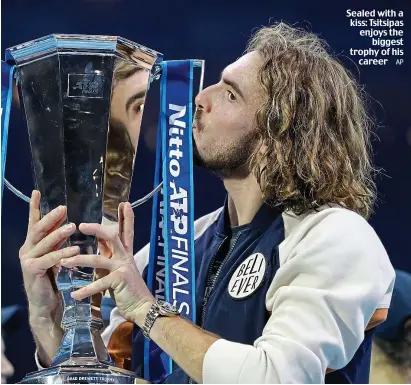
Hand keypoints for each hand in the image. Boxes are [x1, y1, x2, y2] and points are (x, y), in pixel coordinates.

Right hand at [19, 190, 79, 321]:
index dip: (35, 207)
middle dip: (51, 217)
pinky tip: (75, 248)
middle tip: (63, 208)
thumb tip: (66, 222)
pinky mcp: (32, 271)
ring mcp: (28, 260)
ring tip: (73, 226)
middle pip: (38, 229)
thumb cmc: (51, 278)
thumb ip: (57, 240)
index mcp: (32, 244)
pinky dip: (62, 253)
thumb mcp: (54, 254)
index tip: (36, 191)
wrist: (45, 303)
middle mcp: (27, 249)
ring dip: (59, 233)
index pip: (34, 222)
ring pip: (44, 243)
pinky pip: (49, 259)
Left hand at [60, 202, 154, 325]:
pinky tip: (74, 294)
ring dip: (79, 260)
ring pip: (98, 259)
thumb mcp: (120, 268)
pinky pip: (99, 284)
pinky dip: (85, 290)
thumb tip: (101, 244)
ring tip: (63, 262)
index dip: (126, 217)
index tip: (124, 203)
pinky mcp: (119, 281)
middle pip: (112, 236)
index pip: (126, 231)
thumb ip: (111, 256)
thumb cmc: (128, 289)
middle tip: (81, 225)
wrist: (142, 307)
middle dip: (97, 229)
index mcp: (125, 253)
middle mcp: (125, 257)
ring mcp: (122, 268)